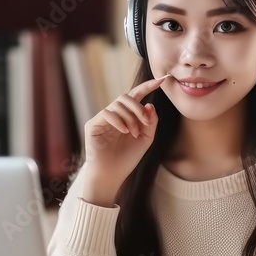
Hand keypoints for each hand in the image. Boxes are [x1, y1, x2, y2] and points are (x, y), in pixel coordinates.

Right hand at [83, 75, 169, 202]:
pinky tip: (124, 131)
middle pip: (127, 97)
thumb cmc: (127, 159)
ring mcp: (103, 119)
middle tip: (145, 122)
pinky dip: (119, 120)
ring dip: (130, 117)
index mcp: (127, 117)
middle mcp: (114, 115)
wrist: (112, 175)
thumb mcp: (146, 140)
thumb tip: (150, 104)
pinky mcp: (93, 124)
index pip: (136, 96)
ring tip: (133, 133)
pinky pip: (107, 113)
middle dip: (138, 107)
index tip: (162, 80)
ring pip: (118, 104)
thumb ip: (151, 122)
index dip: (148, 86)